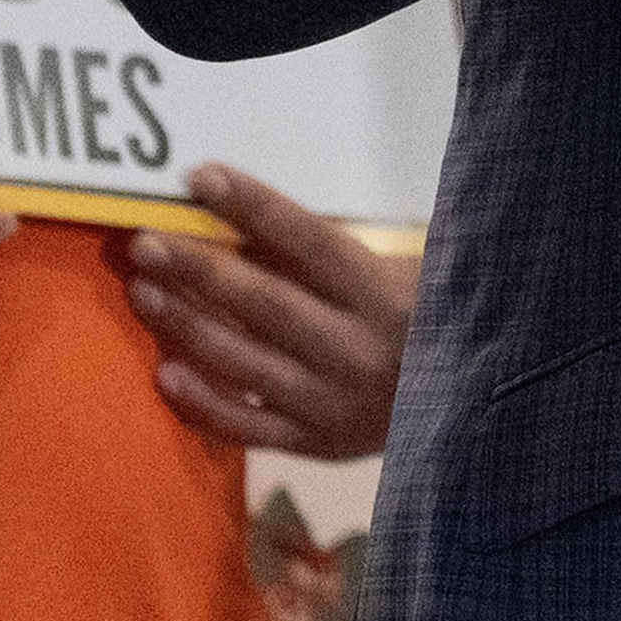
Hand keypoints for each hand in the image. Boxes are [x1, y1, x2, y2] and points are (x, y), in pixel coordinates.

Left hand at [121, 164, 415, 458]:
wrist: (477, 406)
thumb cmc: (432, 321)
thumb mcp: (407, 274)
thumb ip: (338, 256)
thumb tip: (246, 227)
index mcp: (390, 296)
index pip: (311, 241)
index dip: (254, 206)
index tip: (202, 177)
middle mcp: (361, 350)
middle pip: (265, 302)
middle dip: (198, 267)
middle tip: (146, 241)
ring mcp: (337, 402)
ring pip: (245, 362)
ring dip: (186, 324)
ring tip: (143, 290)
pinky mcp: (321, 443)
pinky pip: (249, 427)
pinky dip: (203, 403)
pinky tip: (164, 373)